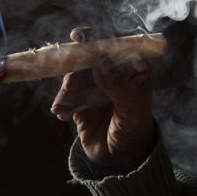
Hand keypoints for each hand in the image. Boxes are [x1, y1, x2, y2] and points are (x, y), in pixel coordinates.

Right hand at [51, 27, 155, 170]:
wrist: (121, 158)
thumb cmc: (135, 131)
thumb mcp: (132, 110)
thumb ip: (117, 86)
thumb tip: (99, 62)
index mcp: (133, 70)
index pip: (116, 48)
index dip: (97, 39)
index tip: (81, 37)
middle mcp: (113, 75)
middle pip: (90, 58)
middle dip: (76, 63)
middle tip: (67, 73)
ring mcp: (95, 88)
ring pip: (76, 76)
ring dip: (68, 86)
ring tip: (66, 103)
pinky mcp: (80, 102)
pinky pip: (67, 97)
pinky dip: (62, 103)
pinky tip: (61, 114)